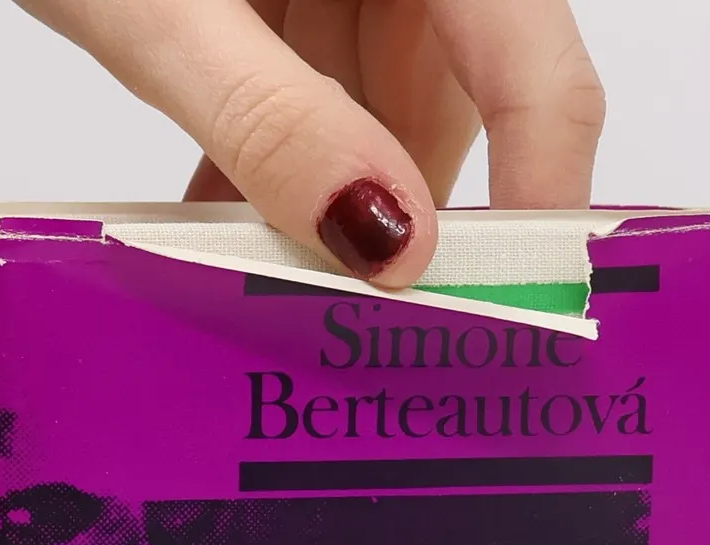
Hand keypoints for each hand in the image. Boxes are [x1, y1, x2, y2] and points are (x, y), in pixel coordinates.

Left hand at [16, 0, 603, 287]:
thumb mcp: (165, 10)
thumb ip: (274, 122)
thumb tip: (385, 247)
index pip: (538, 67)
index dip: (544, 197)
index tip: (511, 315)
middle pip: (455, 112)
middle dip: (404, 233)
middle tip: (360, 346)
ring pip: (379, 120)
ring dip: (324, 215)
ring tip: (270, 303)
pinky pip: (312, 97)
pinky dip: (273, 169)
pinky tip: (221, 235)